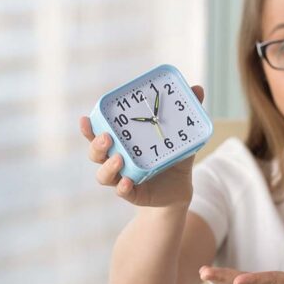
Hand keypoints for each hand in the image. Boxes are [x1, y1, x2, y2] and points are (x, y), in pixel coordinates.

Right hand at [80, 85, 204, 207]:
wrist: (179, 188)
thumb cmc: (171, 158)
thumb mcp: (179, 135)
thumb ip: (184, 114)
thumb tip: (198, 88)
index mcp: (121, 143)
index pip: (97, 134)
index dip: (88, 128)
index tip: (85, 119)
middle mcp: (116, 160)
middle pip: (95, 154)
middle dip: (96, 144)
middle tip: (107, 137)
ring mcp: (122, 178)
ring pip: (104, 175)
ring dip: (108, 167)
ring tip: (119, 158)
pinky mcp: (133, 194)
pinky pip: (122, 192)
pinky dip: (123, 187)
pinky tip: (127, 182)